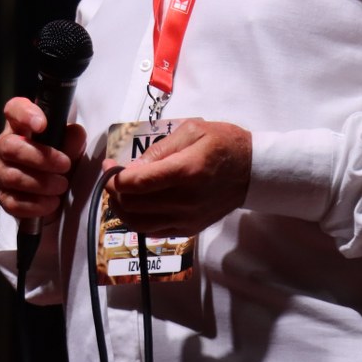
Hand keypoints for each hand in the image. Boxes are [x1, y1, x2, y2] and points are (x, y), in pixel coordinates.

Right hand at [0, 96, 86, 221]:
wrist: (53, 189)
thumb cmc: (59, 158)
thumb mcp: (71, 145)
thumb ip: (73, 138)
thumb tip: (75, 134)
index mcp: (20, 126)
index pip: (14, 109)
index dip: (25, 114)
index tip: (42, 124)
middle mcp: (4, 146)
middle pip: (11, 147)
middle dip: (40, 158)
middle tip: (65, 165)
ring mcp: (1, 172)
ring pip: (13, 177)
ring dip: (42, 183)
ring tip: (62, 185)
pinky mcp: (3, 197)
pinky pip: (14, 202)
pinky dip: (36, 204)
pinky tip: (52, 202)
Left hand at [104, 119, 250, 235]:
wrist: (252, 170)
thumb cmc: (223, 143)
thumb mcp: (193, 130)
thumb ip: (160, 149)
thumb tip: (132, 168)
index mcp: (185, 171)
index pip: (136, 183)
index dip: (114, 177)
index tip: (109, 166)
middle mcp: (184, 200)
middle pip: (132, 204)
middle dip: (115, 191)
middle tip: (114, 177)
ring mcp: (187, 219)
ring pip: (138, 223)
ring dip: (122, 208)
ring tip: (121, 192)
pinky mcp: (189, 229)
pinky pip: (153, 231)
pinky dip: (138, 219)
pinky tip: (138, 205)